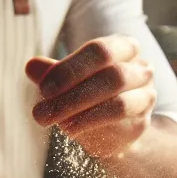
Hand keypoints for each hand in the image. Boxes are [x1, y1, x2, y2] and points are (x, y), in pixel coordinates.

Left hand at [26, 35, 155, 158]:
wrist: (114, 126)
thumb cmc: (89, 92)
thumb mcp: (67, 79)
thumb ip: (52, 73)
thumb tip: (31, 66)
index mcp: (122, 47)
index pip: (100, 51)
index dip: (70, 69)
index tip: (43, 89)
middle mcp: (140, 69)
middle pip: (113, 76)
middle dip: (73, 95)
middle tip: (41, 113)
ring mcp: (145, 96)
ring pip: (119, 104)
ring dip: (82, 114)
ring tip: (56, 124)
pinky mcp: (141, 123)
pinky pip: (120, 126)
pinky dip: (92, 128)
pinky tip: (72, 130)